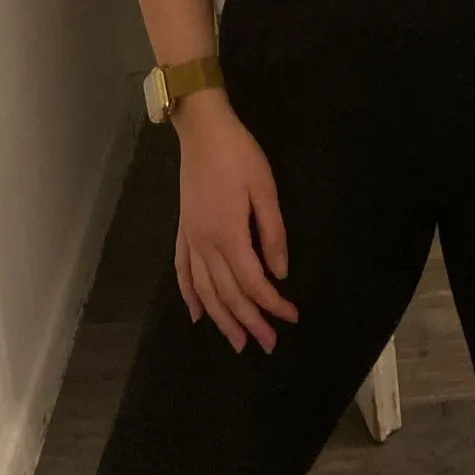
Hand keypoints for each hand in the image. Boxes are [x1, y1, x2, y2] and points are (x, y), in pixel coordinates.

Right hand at [174, 92, 297, 351]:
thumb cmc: (239, 155)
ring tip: (237, 341)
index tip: (291, 317)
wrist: (203, 130)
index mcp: (229, 236)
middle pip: (228, 294)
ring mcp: (191, 239)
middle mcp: (206, 245)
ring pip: (205, 290)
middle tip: (267, 344)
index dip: (272, 303)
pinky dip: (190, 296)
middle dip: (249, 321)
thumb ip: (273, 233)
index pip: (253, 282)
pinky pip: (184, 271)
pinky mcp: (183, 230)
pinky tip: (197, 314)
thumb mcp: (265, 189)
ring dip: (221, 319)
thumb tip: (279, 274)